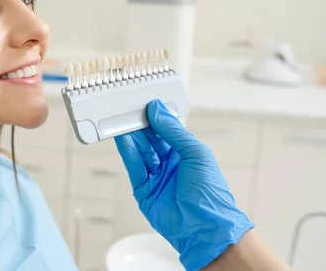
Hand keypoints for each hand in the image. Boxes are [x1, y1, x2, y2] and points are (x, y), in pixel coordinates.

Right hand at [115, 99, 253, 270]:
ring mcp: (155, 176)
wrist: (204, 228)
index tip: (145, 104)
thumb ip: (174, 131)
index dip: (156, 117)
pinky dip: (127, 151)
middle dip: (140, 125)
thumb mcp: (195, 153)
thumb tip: (158, 110)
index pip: (166, 130)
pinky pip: (134, 166)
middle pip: (150, 139)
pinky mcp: (142, 189)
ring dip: (131, 136)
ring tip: (122, 120)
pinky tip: (122, 138)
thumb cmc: (209, 192)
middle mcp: (169, 164)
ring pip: (140, 151)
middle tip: (129, 109)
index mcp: (185, 154)